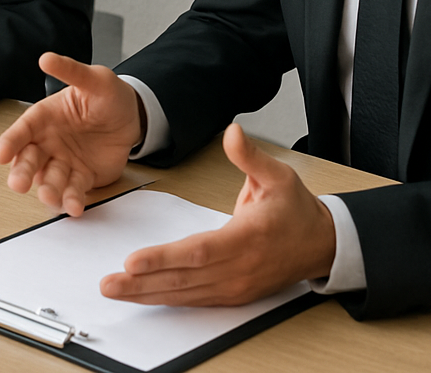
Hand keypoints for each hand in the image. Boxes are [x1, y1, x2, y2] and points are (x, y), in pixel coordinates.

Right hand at [0, 52, 142, 215]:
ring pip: (48, 179)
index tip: (0, 154)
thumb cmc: (109, 95)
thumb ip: (71, 70)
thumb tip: (46, 58)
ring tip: (51, 197)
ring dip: (47, 190)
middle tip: (17, 184)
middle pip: (29, 159)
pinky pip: (73, 191)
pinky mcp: (81, 178)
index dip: (10, 142)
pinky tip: (74, 206)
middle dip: (21, 172)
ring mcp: (63, 162)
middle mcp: (49, 142)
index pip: (22, 129)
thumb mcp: (94, 79)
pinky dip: (72, 200)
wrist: (133, 117)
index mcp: (46, 117)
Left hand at [99, 124, 336, 305]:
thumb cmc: (297, 210)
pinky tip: (143, 295)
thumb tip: (232, 131)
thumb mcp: (278, 175)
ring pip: (186, 295)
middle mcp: (239, 269)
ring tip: (115, 291)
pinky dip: (166, 298)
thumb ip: (249, 156)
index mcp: (248, 238)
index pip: (199, 252)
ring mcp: (236, 287)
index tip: (133, 260)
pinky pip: (194, 300)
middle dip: (143, 283)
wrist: (322, 245)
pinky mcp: (234, 295)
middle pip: (185, 280)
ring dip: (148, 294)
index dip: (164, 258)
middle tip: (108, 284)